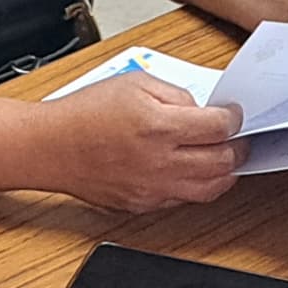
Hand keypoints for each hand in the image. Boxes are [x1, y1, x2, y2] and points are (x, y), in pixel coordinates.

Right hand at [39, 73, 241, 212]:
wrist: (49, 147)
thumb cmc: (83, 114)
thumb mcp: (134, 83)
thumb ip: (175, 94)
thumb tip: (201, 111)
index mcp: (160, 126)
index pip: (220, 128)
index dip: (234, 119)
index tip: (232, 116)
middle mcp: (160, 162)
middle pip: (223, 162)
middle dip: (237, 148)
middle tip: (237, 139)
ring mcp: (153, 188)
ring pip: (210, 190)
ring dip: (224, 173)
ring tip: (221, 159)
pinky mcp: (142, 204)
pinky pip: (183, 201)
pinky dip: (195, 186)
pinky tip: (190, 171)